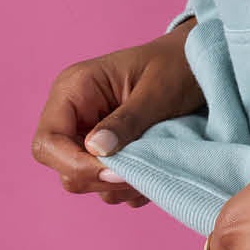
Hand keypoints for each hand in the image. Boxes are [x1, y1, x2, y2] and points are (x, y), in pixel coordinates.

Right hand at [31, 20, 202, 208]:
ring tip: (156, 164)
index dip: (74, 164)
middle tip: (141, 172)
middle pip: (62, 166)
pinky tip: (156, 168)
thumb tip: (95, 150)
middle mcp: (75, 113)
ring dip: (119, 184)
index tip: (117, 172)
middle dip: (100, 176)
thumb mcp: (157, 92)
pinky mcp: (109, 151)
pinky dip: (131, 186)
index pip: (49, 140)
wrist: (201, 63)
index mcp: (75, 89)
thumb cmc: (180, 65)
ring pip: (85, 180)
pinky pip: (107, 184)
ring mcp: (90, 134)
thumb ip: (126, 121)